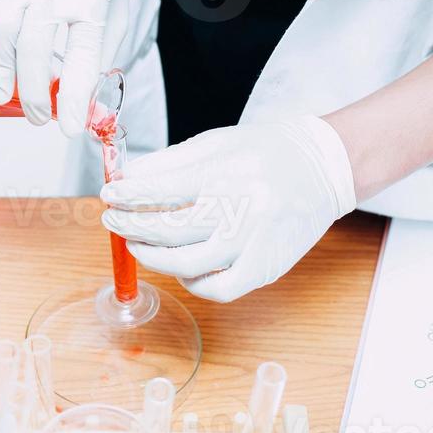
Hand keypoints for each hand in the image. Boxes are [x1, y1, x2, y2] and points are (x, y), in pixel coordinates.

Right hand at [0, 0, 126, 135]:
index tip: (67, 126)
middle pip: (36, 45)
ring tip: (1, 93)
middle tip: (37, 117)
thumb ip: (103, 48)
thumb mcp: (118, 4)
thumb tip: (87, 100)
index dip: (73, 95)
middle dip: (33, 90)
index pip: (83, 55)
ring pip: (1, 22)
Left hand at [100, 117, 356, 301]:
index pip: (161, 190)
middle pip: (168, 230)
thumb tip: (127, 178)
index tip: (108, 195)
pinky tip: (180, 268)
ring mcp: (255, 243)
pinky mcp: (267, 267)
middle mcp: (240, 209)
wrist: (324, 167)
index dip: (127, 195)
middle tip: (113, 221)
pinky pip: (218, 289)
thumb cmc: (265, 152)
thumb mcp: (215, 143)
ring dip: (151, 257)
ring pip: (186, 265)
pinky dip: (192, 282)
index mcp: (225, 172)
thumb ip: (169, 162)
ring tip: (136, 244)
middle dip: (130, 227)